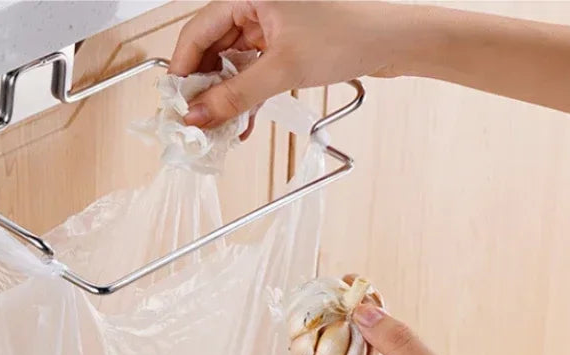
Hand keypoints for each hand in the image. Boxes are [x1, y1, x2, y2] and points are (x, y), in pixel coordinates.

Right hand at [169, 1, 418, 128]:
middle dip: (203, 88)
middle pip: (211, 48)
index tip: (176, 104)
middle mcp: (256, 3)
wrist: (393, 42)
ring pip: (230, 63)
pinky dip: (245, 96)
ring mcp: (269, 24)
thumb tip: (197, 116)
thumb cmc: (350, 35)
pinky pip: (251, 71)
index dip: (183, 70)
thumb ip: (235, 96)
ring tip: (221, 128)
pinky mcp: (282, 43)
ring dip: (225, 97)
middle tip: (196, 122)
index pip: (197, 30)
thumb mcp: (282, 70)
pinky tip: (242, 122)